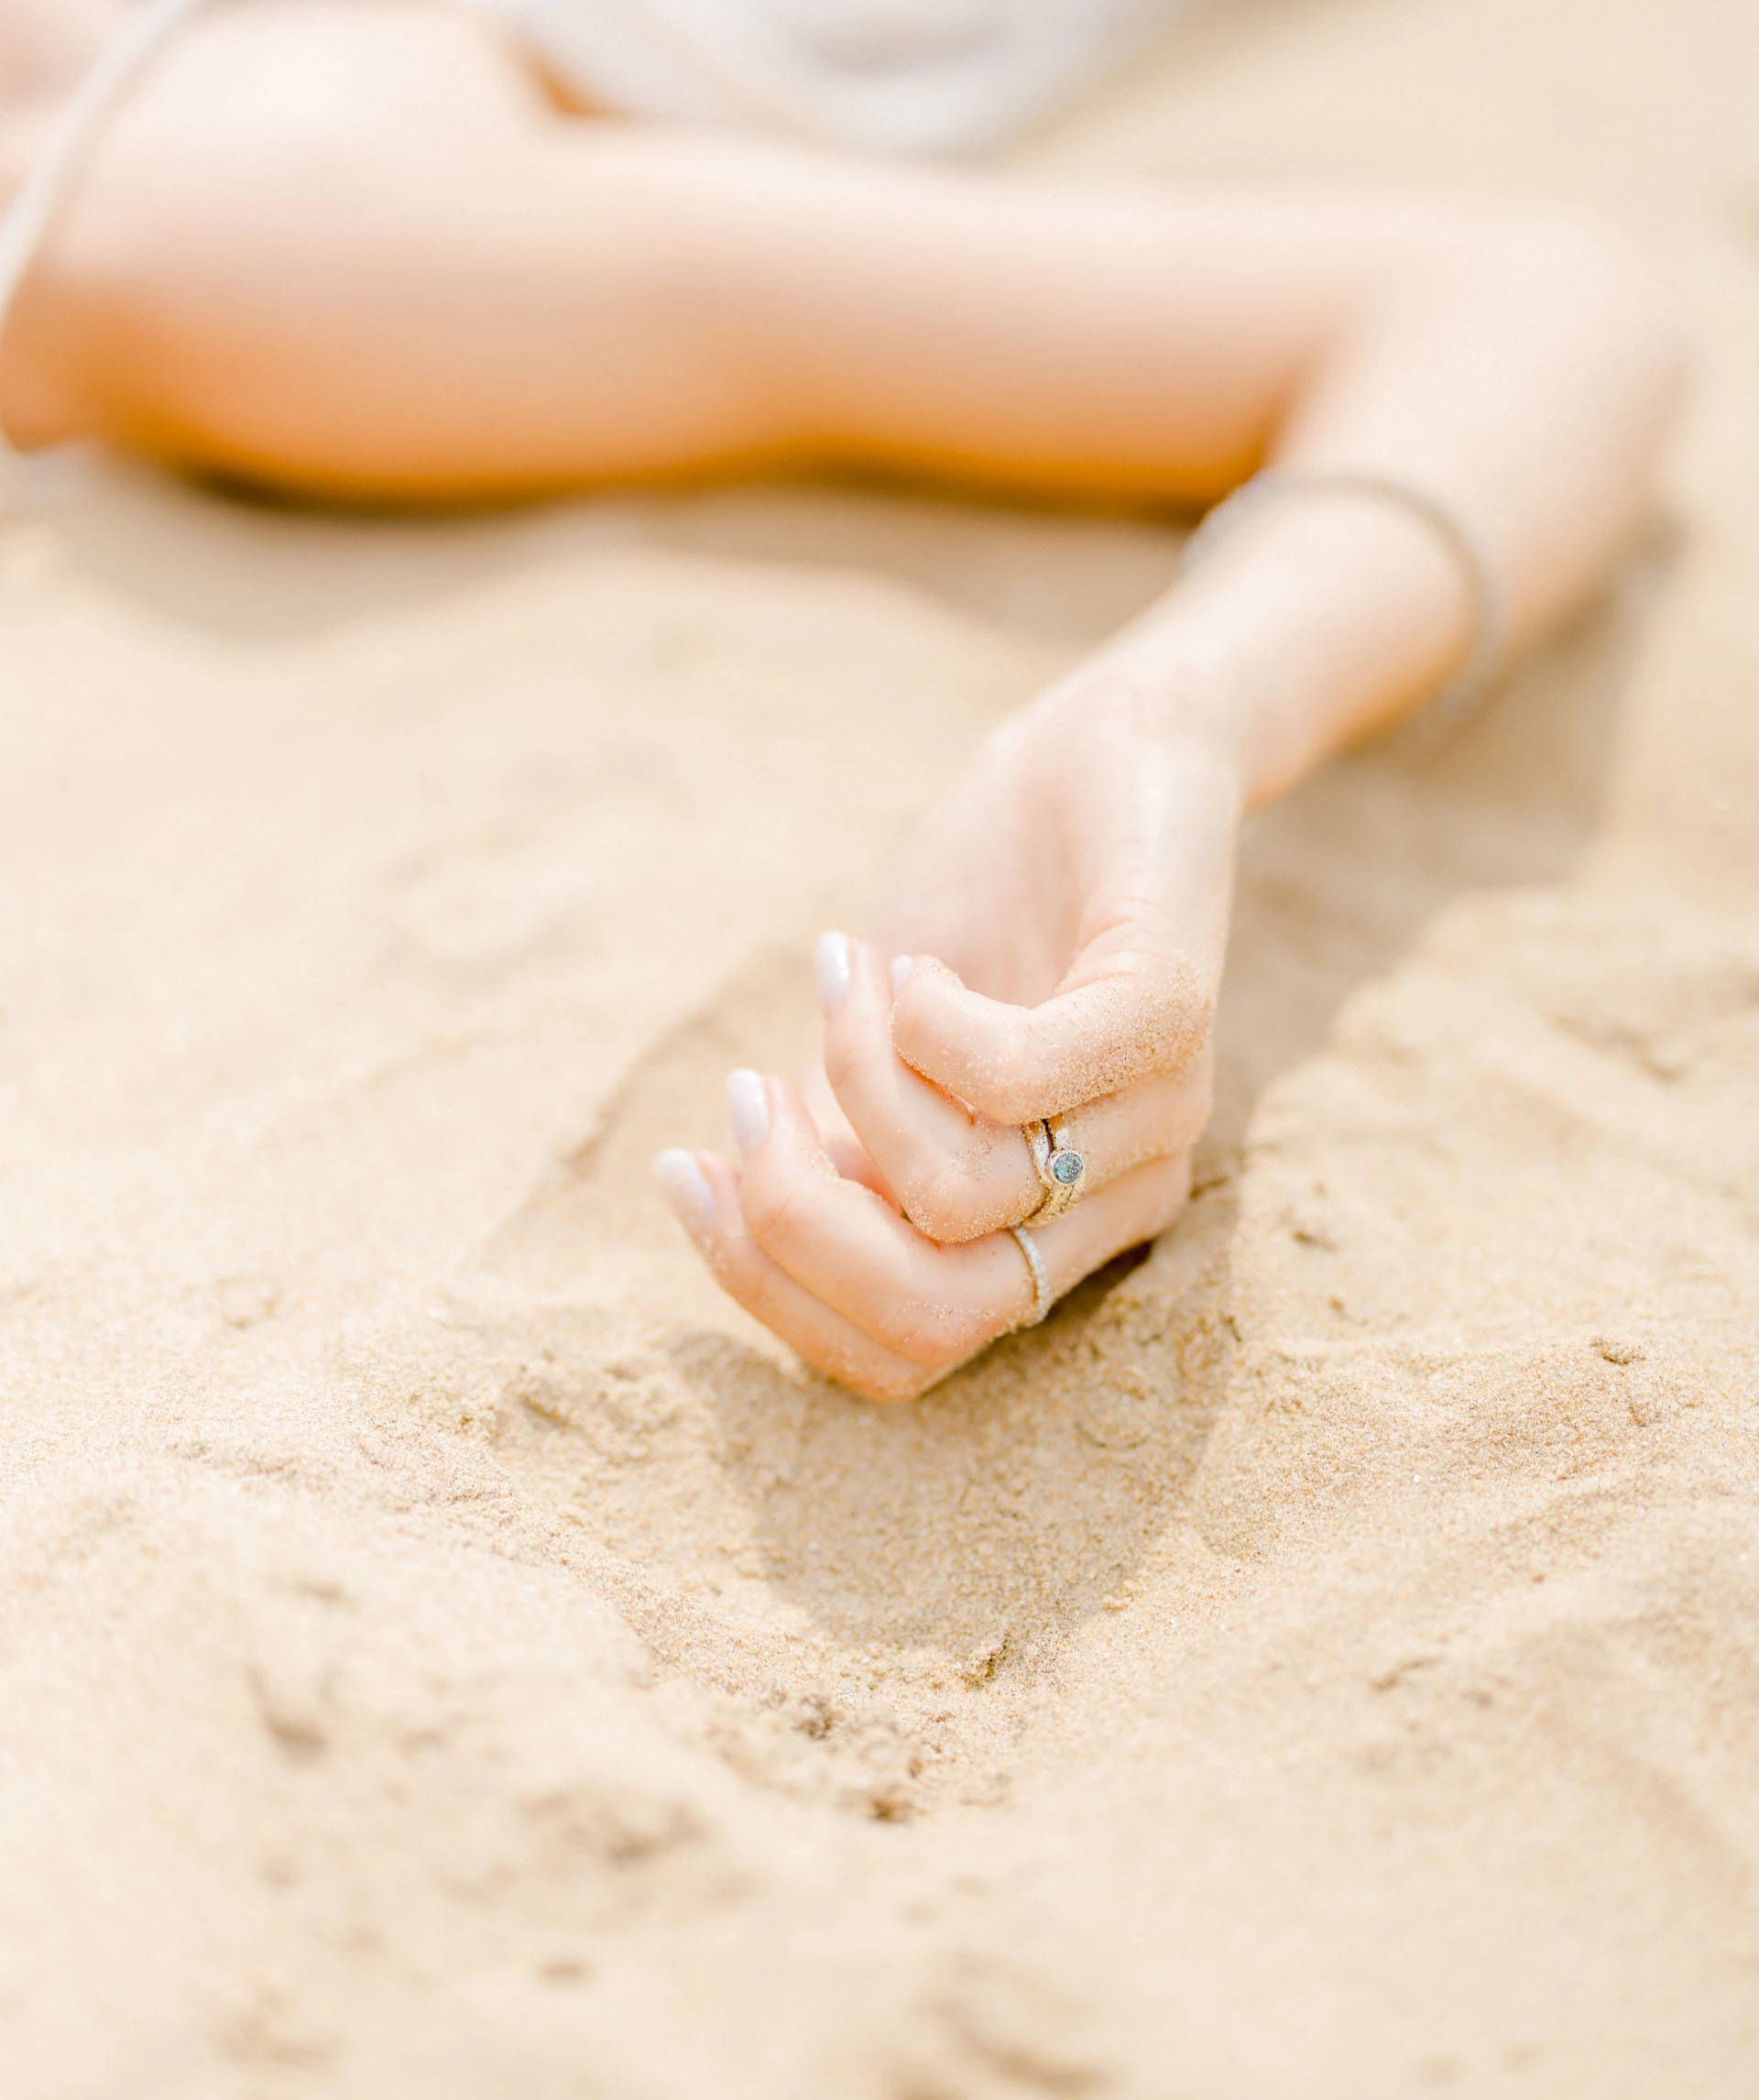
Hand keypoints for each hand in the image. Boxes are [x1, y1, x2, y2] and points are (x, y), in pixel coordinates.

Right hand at [656, 656, 1240, 1398]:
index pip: (901, 1355)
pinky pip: (1014, 1080)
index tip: (686, 1168)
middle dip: (790, 1218)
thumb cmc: (990, 902)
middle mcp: (1119, 1199)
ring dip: (849, 1074)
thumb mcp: (887, 1050)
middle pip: (928, 1313)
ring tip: (845, 976)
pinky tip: (906, 964)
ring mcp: (1159, 1114)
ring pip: (953, 1195)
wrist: (1119, 744)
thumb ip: (846, 1149)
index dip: (766, 1287)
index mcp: (1048, 1233)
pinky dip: (916, 1026)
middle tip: (748, 1093)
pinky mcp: (1168, 1009)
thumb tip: (746, 1209)